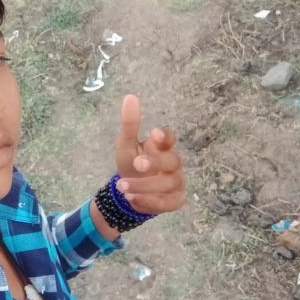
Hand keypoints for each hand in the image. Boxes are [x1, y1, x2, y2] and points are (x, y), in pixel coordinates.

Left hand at [114, 94, 185, 215]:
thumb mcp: (126, 145)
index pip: (170, 138)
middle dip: (155, 163)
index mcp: (161, 147)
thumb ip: (129, 124)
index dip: (165, 136)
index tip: (153, 133)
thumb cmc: (131, 164)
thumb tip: (130, 97)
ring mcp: (176, 182)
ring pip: (168, 184)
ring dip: (145, 186)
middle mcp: (173, 164)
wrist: (129, 192)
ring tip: (123, 187)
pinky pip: (168, 202)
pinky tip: (132, 198)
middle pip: (172, 161)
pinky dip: (150, 201)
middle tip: (137, 164)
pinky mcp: (175, 200)